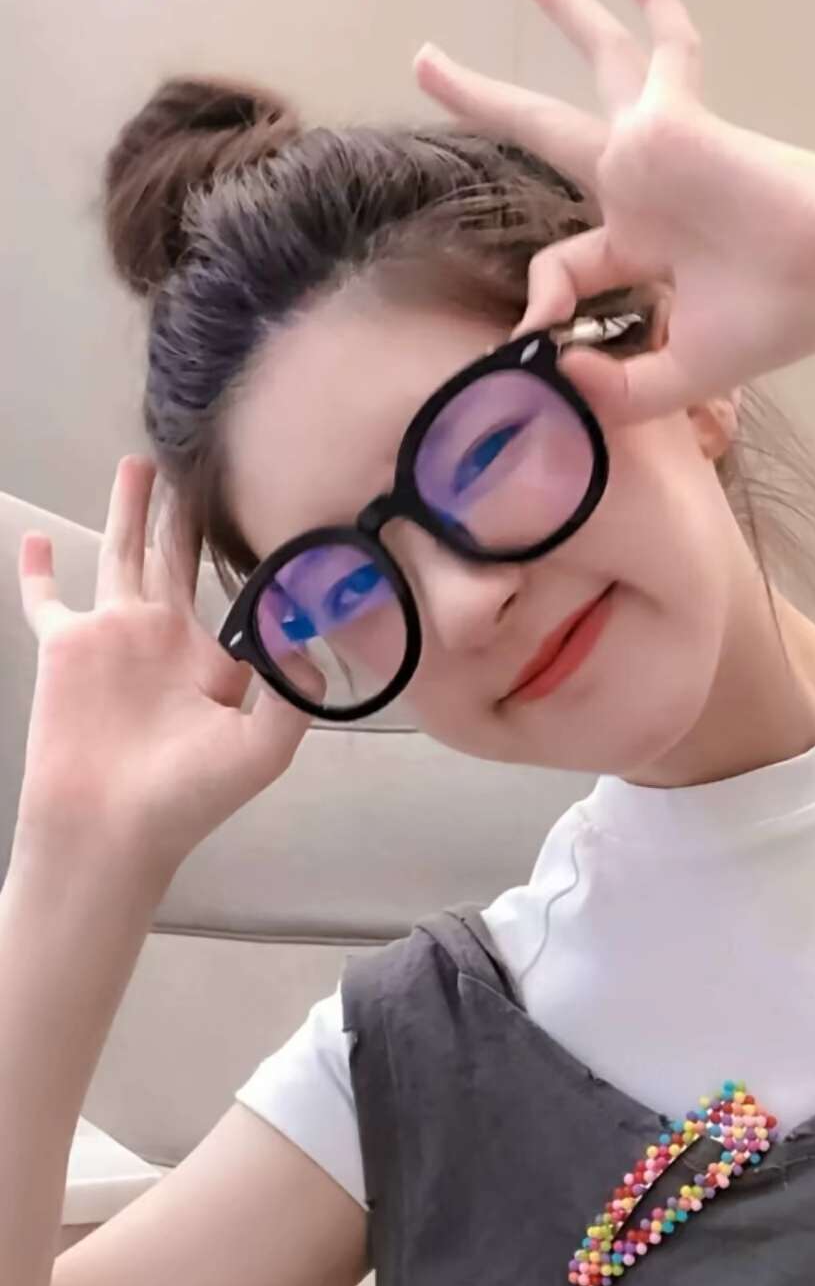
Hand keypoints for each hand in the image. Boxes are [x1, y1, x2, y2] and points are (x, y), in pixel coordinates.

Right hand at [14, 456, 321, 878]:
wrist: (111, 830)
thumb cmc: (189, 797)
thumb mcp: (263, 747)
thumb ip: (292, 691)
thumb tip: (307, 632)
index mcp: (216, 657)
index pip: (238, 586)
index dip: (250, 546)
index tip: (270, 493)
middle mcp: (168, 636)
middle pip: (180, 554)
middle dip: (189, 509)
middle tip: (203, 455)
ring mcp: (115, 636)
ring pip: (123, 553)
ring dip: (130, 510)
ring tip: (141, 462)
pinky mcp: (66, 644)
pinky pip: (45, 598)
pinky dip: (36, 569)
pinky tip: (36, 535)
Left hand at [414, 0, 814, 426]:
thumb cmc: (772, 322)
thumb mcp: (677, 375)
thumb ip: (614, 387)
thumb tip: (553, 362)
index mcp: (641, 248)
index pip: (565, 263)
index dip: (543, 303)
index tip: (537, 336)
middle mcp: (641, 189)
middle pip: (548, 132)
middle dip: (486, 98)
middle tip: (426, 62)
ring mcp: (657, 147)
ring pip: (600, 60)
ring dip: (565, 8)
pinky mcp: (672, 121)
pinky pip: (664, 50)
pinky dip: (656, 4)